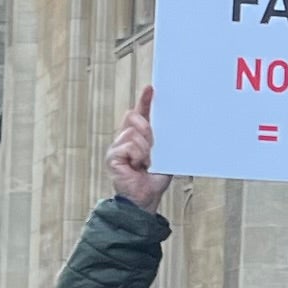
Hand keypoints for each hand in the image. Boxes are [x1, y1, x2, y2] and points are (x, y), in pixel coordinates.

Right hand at [105, 84, 167, 210]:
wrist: (145, 199)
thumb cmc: (154, 180)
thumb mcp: (165, 156)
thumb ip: (165, 141)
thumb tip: (175, 126)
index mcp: (138, 137)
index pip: (140, 114)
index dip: (144, 101)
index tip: (151, 88)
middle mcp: (125, 139)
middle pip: (132, 117)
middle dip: (146, 128)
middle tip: (153, 145)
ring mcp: (117, 147)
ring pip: (133, 133)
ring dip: (145, 148)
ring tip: (146, 163)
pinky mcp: (112, 156)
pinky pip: (129, 146)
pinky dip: (138, 156)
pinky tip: (138, 166)